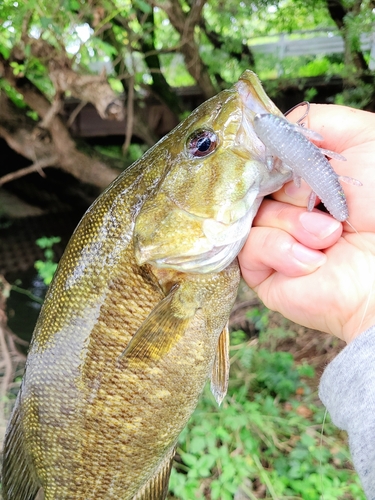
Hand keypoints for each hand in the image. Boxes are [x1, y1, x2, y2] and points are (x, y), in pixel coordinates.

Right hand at [239, 104, 374, 343]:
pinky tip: (315, 259)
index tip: (280, 158)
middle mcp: (282, 206)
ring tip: (329, 235)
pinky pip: (250, 247)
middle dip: (288, 190)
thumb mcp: (360, 138)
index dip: (265, 157)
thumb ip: (314, 121)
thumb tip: (268, 128)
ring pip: (249, 216)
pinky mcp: (263, 271)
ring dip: (293, 223)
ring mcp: (271, 238)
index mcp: (299, 178)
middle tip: (321, 201)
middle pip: (249, 185)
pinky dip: (284, 249)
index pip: (259, 159)